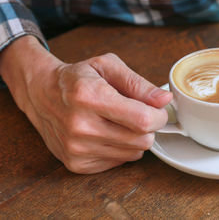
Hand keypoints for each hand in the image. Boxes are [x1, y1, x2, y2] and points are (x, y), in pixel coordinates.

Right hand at [0, 36, 171, 173]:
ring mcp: (76, 148)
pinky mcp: (76, 164)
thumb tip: (164, 100)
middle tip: (140, 114)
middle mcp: (80, 126)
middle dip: (149, 127)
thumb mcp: (107, 66)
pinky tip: (108, 133)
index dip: (159, 116)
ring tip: (120, 122)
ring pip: (134, 153)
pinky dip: (121, 149)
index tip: (158, 110)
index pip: (143, 120)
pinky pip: (119, 162)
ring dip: (135, 138)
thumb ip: (138, 83)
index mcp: (89, 96)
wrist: (41, 94)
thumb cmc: (78, 78)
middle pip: (142, 140)